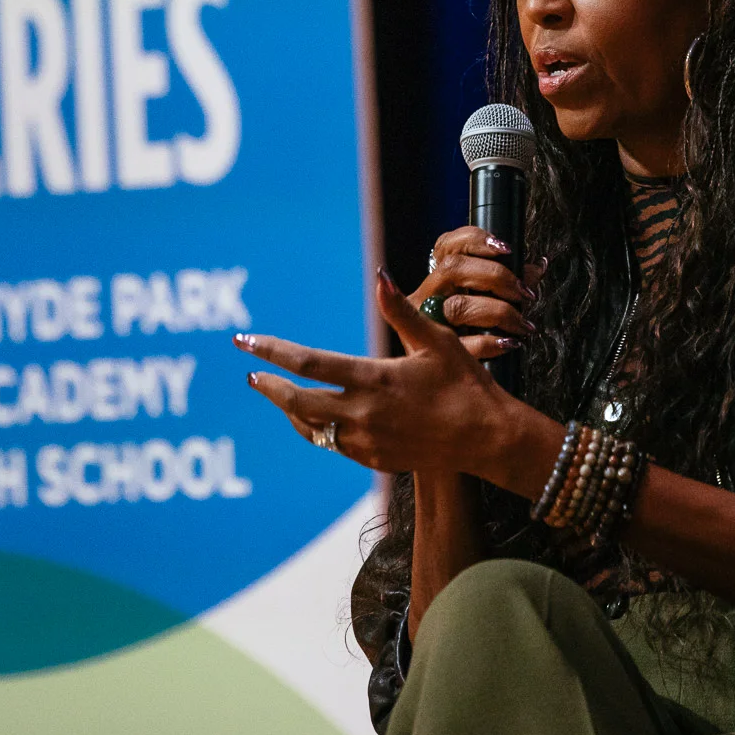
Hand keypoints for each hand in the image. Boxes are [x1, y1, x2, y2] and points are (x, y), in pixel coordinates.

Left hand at [241, 273, 554, 480]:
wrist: (487, 439)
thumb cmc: (464, 384)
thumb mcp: (435, 341)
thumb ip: (399, 310)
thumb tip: (379, 274)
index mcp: (374, 379)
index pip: (308, 363)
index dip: (273, 351)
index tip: (247, 342)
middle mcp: (363, 414)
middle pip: (296, 403)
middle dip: (269, 386)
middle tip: (253, 373)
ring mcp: (366, 442)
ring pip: (311, 428)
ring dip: (290, 410)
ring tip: (278, 391)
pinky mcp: (374, 460)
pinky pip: (332, 444)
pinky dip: (316, 428)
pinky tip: (314, 417)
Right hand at [410, 224, 533, 363]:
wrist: (443, 370)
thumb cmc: (472, 328)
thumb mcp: (487, 299)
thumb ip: (510, 280)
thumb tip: (538, 267)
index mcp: (438, 277)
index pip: (447, 244)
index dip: (476, 239)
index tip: (507, 248)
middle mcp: (426, 295)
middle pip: (453, 268)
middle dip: (496, 276)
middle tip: (524, 293)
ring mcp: (426, 322)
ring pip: (458, 306)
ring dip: (499, 312)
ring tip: (523, 324)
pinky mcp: (435, 351)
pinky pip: (464, 344)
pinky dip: (491, 342)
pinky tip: (509, 343)